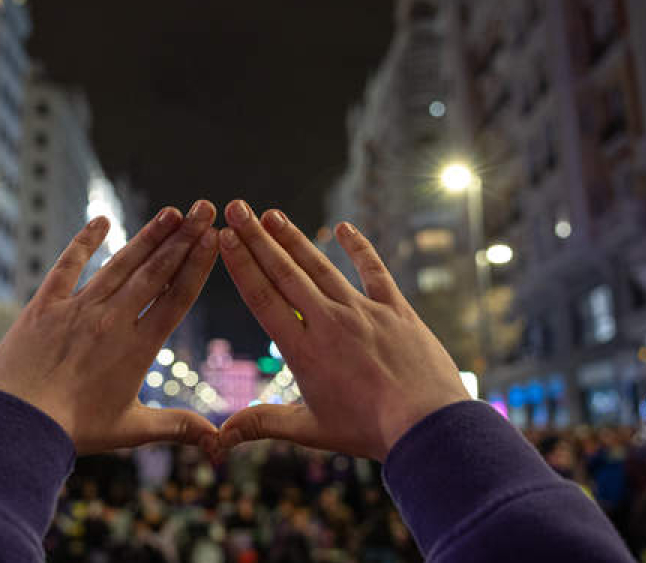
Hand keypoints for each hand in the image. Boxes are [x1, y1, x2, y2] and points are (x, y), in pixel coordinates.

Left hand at [0, 200, 219, 454]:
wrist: (16, 423)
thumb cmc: (74, 430)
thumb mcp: (131, 430)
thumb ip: (178, 428)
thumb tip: (219, 443)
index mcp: (138, 348)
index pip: (177, 298)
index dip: (198, 265)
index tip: (214, 238)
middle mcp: (113, 320)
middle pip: (156, 271)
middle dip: (184, 237)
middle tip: (204, 208)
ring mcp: (78, 308)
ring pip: (120, 263)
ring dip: (148, 235)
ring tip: (172, 212)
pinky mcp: (45, 305)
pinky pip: (67, 265)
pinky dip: (84, 241)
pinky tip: (101, 221)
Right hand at [216, 201, 468, 460]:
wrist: (427, 425)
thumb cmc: (369, 431)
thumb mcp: (310, 430)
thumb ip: (262, 424)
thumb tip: (217, 438)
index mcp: (304, 350)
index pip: (263, 298)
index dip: (241, 265)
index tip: (224, 238)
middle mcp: (329, 322)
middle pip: (285, 273)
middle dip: (257, 238)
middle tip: (236, 208)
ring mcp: (363, 311)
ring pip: (321, 266)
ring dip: (294, 238)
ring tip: (271, 214)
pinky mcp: (395, 309)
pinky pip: (375, 271)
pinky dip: (360, 248)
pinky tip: (346, 227)